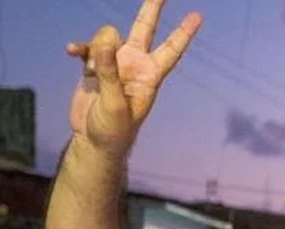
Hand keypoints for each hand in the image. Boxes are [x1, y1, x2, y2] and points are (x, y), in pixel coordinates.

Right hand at [65, 0, 200, 156]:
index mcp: (149, 76)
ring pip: (108, 37)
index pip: (171, 50)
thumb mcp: (114, 102)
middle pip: (145, 30)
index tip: (197, 16)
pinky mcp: (95, 68)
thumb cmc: (114, 131)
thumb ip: (110, 70)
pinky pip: (88, 48)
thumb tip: (107, 35)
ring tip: (92, 70)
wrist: (94, 143)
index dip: (183, 33)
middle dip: (152, 10)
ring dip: (97, 47)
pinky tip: (71, 51)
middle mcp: (135, 66)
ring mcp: (115, 65)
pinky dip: (80, 48)